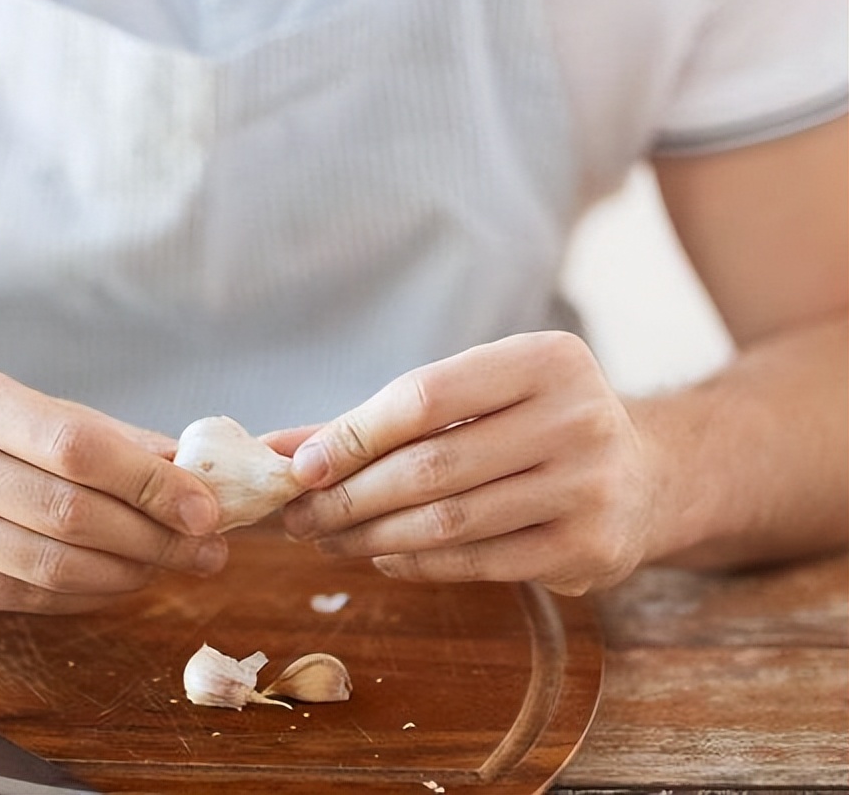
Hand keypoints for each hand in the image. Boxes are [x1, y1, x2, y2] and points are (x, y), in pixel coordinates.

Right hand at [0, 364, 225, 614]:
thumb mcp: (24, 408)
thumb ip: (104, 435)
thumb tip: (191, 468)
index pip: (75, 447)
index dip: (149, 481)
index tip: (206, 506)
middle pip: (69, 513)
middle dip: (155, 536)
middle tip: (208, 548)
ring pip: (53, 566)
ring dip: (131, 572)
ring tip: (174, 564)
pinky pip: (31, 598)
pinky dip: (91, 595)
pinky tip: (124, 580)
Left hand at [280, 332, 662, 595]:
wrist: (646, 475)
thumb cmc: (530, 426)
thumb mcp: (475, 399)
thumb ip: (381, 421)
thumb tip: (277, 449)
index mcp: (545, 358)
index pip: (424, 396)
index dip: (353, 435)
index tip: (299, 468)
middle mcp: (578, 415)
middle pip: (430, 465)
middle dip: (348, 497)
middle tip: (298, 518)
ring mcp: (589, 485)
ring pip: (449, 520)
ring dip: (371, 537)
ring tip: (327, 540)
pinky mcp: (589, 547)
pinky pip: (478, 562)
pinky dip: (416, 564)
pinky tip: (381, 557)